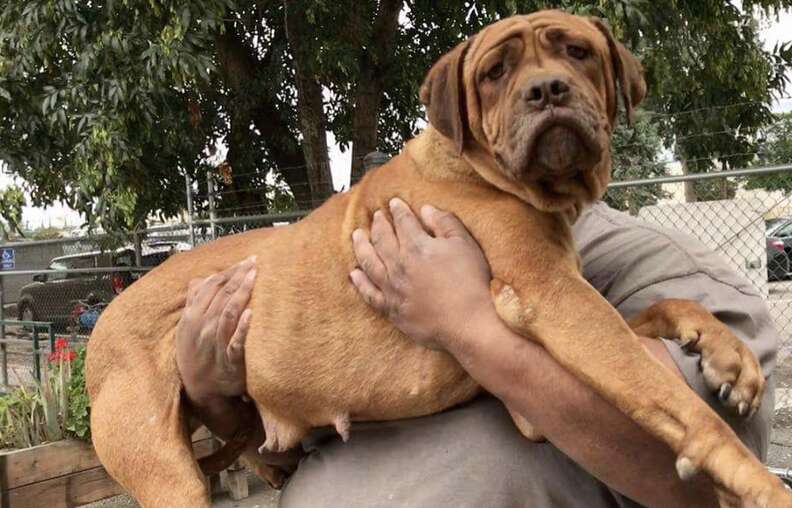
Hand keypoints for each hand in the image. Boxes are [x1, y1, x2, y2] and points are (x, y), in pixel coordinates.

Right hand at [176, 256, 255, 404]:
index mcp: (193, 315)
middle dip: (239, 276)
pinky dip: (242, 327)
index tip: (247, 260)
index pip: (212, 285)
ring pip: (228, 312)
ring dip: (242, 292)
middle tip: (256, 261)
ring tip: (255, 276)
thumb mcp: (187, 327)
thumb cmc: (196, 354)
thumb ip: (194, 302)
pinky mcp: (228, 360)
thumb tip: (199, 279)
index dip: (230, 271)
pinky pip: (235, 341)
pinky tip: (251, 313)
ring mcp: (215, 343)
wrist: (200, 390)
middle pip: (221, 294)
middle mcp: (202, 326)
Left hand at [350, 198, 493, 349]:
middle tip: (376, 215)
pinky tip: (355, 274)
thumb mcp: (465, 245)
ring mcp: (392, 288)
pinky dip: (360, 282)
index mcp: (417, 247)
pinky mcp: (391, 309)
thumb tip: (426, 209)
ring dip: (361, 246)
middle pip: (382, 239)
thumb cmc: (471, 283)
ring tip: (356, 235)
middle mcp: (399, 265)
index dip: (399, 210)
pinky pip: (369, 293)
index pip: (403, 222)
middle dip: (378, 224)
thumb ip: (445, 223)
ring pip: (369, 262)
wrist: (469, 324)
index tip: (395, 203)